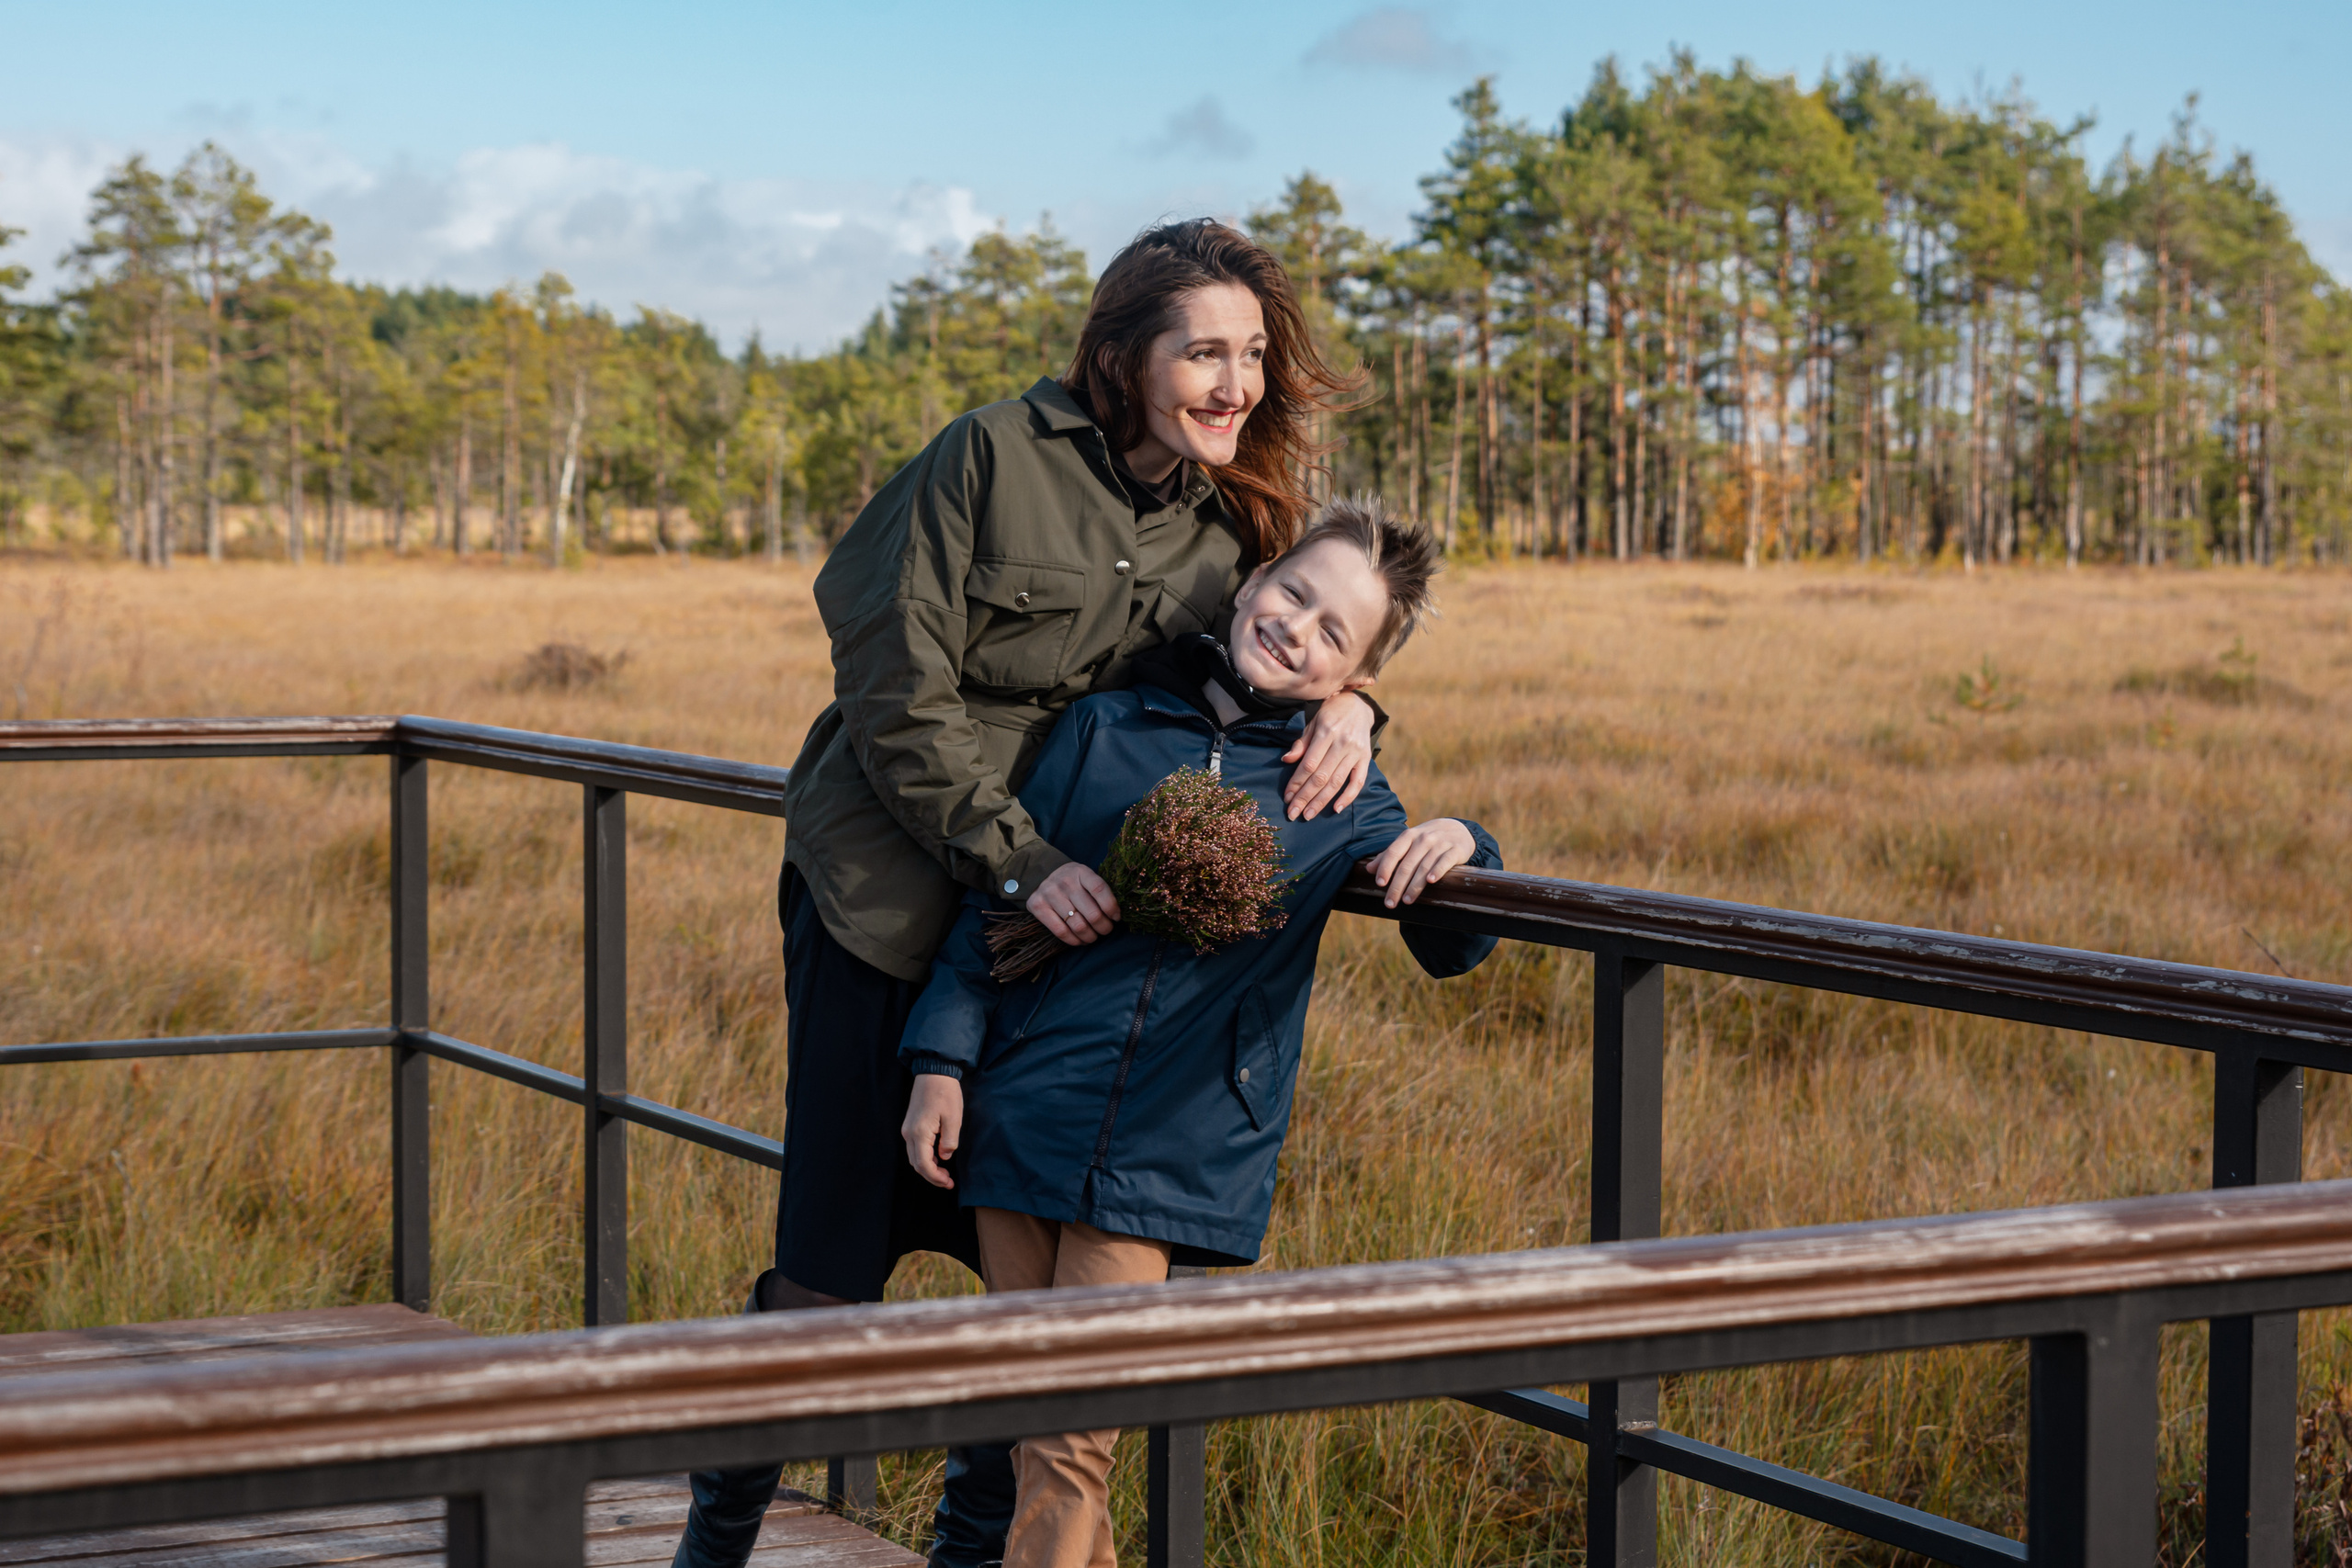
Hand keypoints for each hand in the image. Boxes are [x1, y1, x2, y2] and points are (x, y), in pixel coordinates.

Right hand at [901, 1073, 964, 1188]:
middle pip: (916, 1164)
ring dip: (928, 1168)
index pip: (924, 1165)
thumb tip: (945, 1157)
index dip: (936, 1178)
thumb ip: (949, 1141)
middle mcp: (909, 1133)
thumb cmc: (945, 1093)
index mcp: (920, 1133)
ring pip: (914, 1157)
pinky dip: (924, 1157)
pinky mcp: (910, 1125)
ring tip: (945, 1172)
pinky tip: (938, 1157)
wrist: (934, 1072)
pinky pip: (914, 1148)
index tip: (949, 1183)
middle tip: (949, 1181)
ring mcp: (907, 1129)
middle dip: (932, 1176)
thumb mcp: (954, 1118)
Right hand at [1029, 862, 1119, 944]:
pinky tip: (1080, 940)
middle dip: (1104, 927)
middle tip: (1106, 930)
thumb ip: (1099, 891)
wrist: (1041, 874)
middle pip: (1092, 913)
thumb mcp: (1086, 877)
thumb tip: (1115, 915)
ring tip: (1093, 937)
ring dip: (1090, 936)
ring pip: (1078, 926)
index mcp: (1081, 871)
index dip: (1111, 907)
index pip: (1100, 889)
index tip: (1116, 917)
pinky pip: (1061, 931)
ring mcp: (1050, 894)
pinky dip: (1074, 940)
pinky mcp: (1038, 907)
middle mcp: (1065, 882)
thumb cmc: (1072, 881)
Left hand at [1281, 687, 1374, 819]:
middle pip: (1321, 776)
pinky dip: (1348, 797)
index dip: (1297, 782)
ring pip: (1337, 782)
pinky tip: (1336, 809)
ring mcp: (1356, 752)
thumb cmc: (1329, 715)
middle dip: (1305, 797)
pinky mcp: (1366, 758)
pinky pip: (1358, 782)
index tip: (1287, 797)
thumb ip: (1301, 743)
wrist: (1358, 706)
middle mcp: (1343, 743)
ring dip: (1321, 801)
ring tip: (1308, 815)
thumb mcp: (1312, 723)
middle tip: (1293, 813)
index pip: (1309, 764)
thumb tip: (1286, 760)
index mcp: (1326, 731)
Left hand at [1367, 819, 1475, 907]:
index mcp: (1408, 836)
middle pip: (1407, 865)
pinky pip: (1445, 862)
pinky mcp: (1455, 850)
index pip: (1393, 852)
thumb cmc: (1427, 839)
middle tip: (1390, 903)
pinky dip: (1437, 871)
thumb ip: (1389, 855)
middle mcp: (1423, 839)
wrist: (1457, 829)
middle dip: (1397, 886)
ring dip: (1414, 886)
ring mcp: (1440, 844)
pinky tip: (1431, 881)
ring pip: (1424, 867)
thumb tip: (1369, 869)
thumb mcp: (1408, 842)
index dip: (1385, 868)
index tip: (1380, 884)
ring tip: (1406, 901)